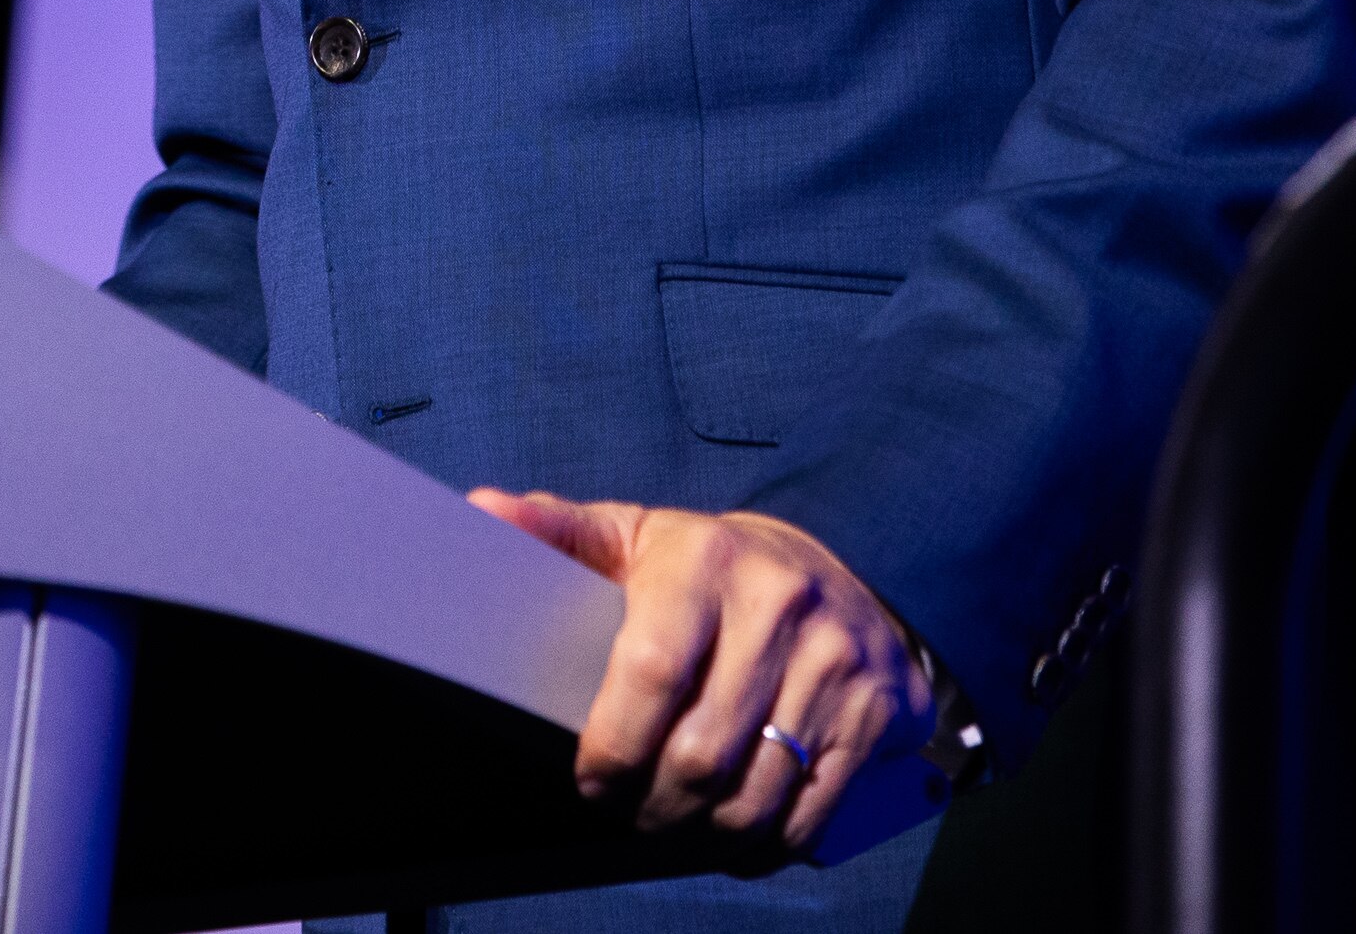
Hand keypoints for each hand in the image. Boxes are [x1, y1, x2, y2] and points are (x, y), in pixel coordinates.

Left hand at [467, 491, 931, 855]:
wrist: (844, 570)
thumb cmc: (709, 565)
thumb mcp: (635, 535)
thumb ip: (558, 531)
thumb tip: (481, 512)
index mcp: (703, 562)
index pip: (651, 671)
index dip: (613, 745)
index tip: (591, 779)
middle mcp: (778, 607)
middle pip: (702, 751)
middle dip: (653, 805)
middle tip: (629, 814)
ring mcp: (834, 663)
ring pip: (758, 793)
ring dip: (705, 833)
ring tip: (672, 830)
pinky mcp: (875, 712)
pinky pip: (814, 808)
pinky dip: (768, 843)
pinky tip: (733, 839)